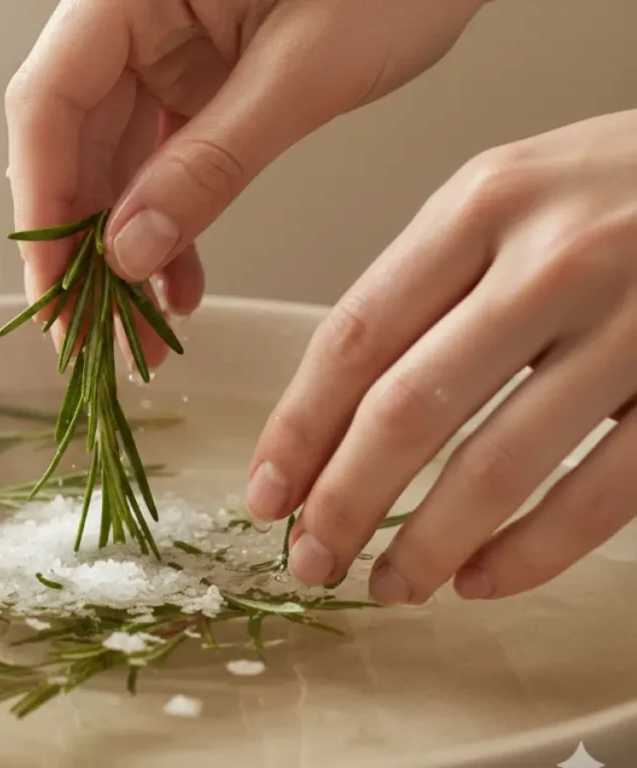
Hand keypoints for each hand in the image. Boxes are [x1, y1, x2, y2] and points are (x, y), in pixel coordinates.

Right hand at [5, 0, 483, 361]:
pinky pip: (167, 158)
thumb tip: (131, 249)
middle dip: (86, 248)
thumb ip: (212, 162)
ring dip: (128, 248)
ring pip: (117, 160)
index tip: (56, 293)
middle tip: (96, 333)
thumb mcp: (304, 72)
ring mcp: (168, 47)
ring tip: (142, 327)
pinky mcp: (204, 75)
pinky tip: (179, 281)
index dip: (44, 209)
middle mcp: (135, 14)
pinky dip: (173, 221)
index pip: (48, 105)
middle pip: (73, 142)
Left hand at [248, 109, 636, 604]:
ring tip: (389, 586)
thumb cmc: (619, 188)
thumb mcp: (509, 198)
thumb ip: (428, 283)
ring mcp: (633, 325)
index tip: (267, 493)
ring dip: (427, 545)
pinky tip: (482, 580)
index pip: (356, 338)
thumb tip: (335, 411)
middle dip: (343, 501)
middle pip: (409, 408)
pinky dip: (530, 555)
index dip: (298, 430)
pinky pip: (599, 495)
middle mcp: (552, 261)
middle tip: (310, 558)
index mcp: (482, 205)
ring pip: (498, 465)